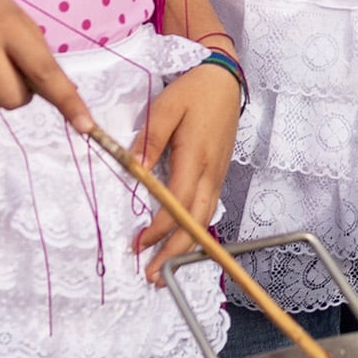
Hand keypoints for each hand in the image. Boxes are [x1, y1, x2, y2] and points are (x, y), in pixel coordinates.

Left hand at [131, 63, 240, 279]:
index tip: (137, 244)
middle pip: (195, 223)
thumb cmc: (192, 92)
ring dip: (185, 248)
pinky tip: (180, 243)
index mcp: (196, 158)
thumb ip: (149, 139)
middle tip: (153, 277)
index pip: (178, 203)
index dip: (159, 229)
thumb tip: (134, 168)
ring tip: (164, 269)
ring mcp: (217, 176)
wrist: (223, 79)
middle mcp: (210, 173)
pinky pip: (206, 210)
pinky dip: (192, 231)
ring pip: (203, 221)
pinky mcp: (217, 175)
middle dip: (174, 253)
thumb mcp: (165, 108)